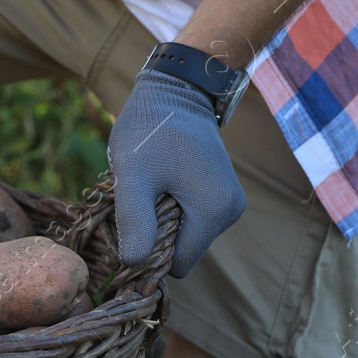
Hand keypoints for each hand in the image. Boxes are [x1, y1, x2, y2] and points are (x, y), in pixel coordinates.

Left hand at [107, 69, 245, 277]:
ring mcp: (230, 203)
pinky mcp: (222, 194)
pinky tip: (159, 185)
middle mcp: (231, 212)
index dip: (148, 255)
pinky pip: (191, 220)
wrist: (174, 93)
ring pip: (185, 237)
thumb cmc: (149, 131)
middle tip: (136, 201)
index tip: (127, 228)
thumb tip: (134, 264)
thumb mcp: (133, 176)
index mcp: (214, 212)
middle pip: (182, 252)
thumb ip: (135, 222)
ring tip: (148, 189)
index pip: (177, 264)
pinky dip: (170, 211)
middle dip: (155, 237)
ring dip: (160, 223)